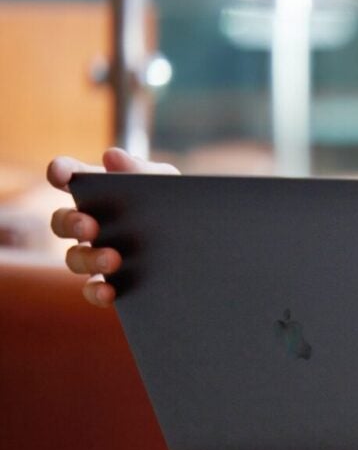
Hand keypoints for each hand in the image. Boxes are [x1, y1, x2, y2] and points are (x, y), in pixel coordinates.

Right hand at [46, 148, 180, 306]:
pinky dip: (96, 292)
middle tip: (89, 225)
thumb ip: (142, 171)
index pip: (70, 176)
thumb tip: (112, 157)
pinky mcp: (111, 284)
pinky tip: (109, 291)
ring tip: (113, 259)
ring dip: (88, 258)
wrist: (206, 248)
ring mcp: (98, 255)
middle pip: (63, 222)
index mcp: (101, 192)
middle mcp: (92, 224)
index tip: (60, 173)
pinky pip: (92, 291)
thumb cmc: (179, 205)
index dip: (60, 172)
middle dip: (70, 222)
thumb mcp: (168, 185)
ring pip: (74, 259)